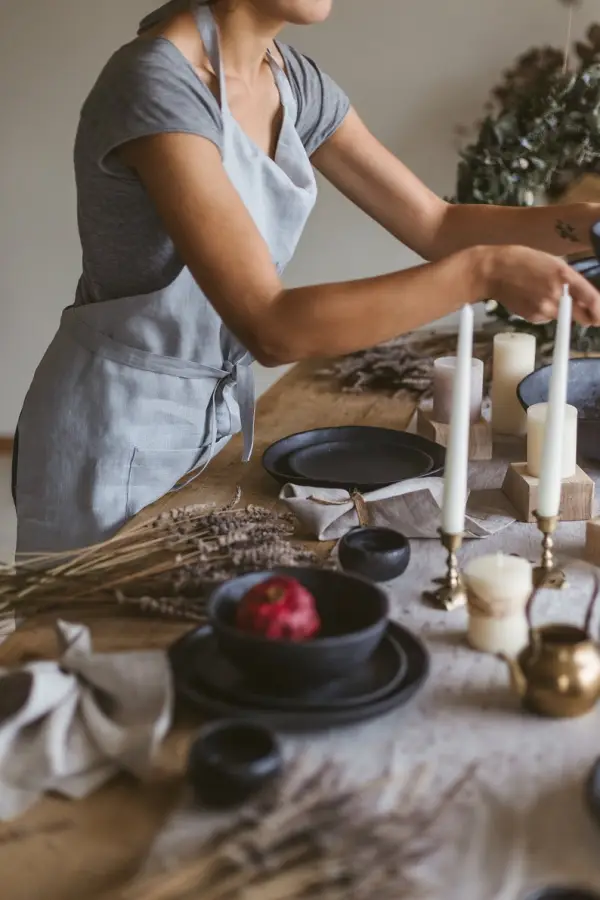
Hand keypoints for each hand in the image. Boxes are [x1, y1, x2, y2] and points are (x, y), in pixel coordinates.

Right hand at [485, 245, 599, 325]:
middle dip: (587, 317)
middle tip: (586, 314)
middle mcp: (557, 295)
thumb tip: (583, 298)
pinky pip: (546, 318)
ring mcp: (544, 308)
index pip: (592, 300)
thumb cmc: (523, 261)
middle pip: (582, 317)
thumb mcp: (553, 262)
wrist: (493, 271)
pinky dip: (545, 312)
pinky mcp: (533, 317)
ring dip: (561, 311)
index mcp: (565, 276)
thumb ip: (570, 280)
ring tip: (543, 295)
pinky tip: (532, 299)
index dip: (599, 311)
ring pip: (563, 317)